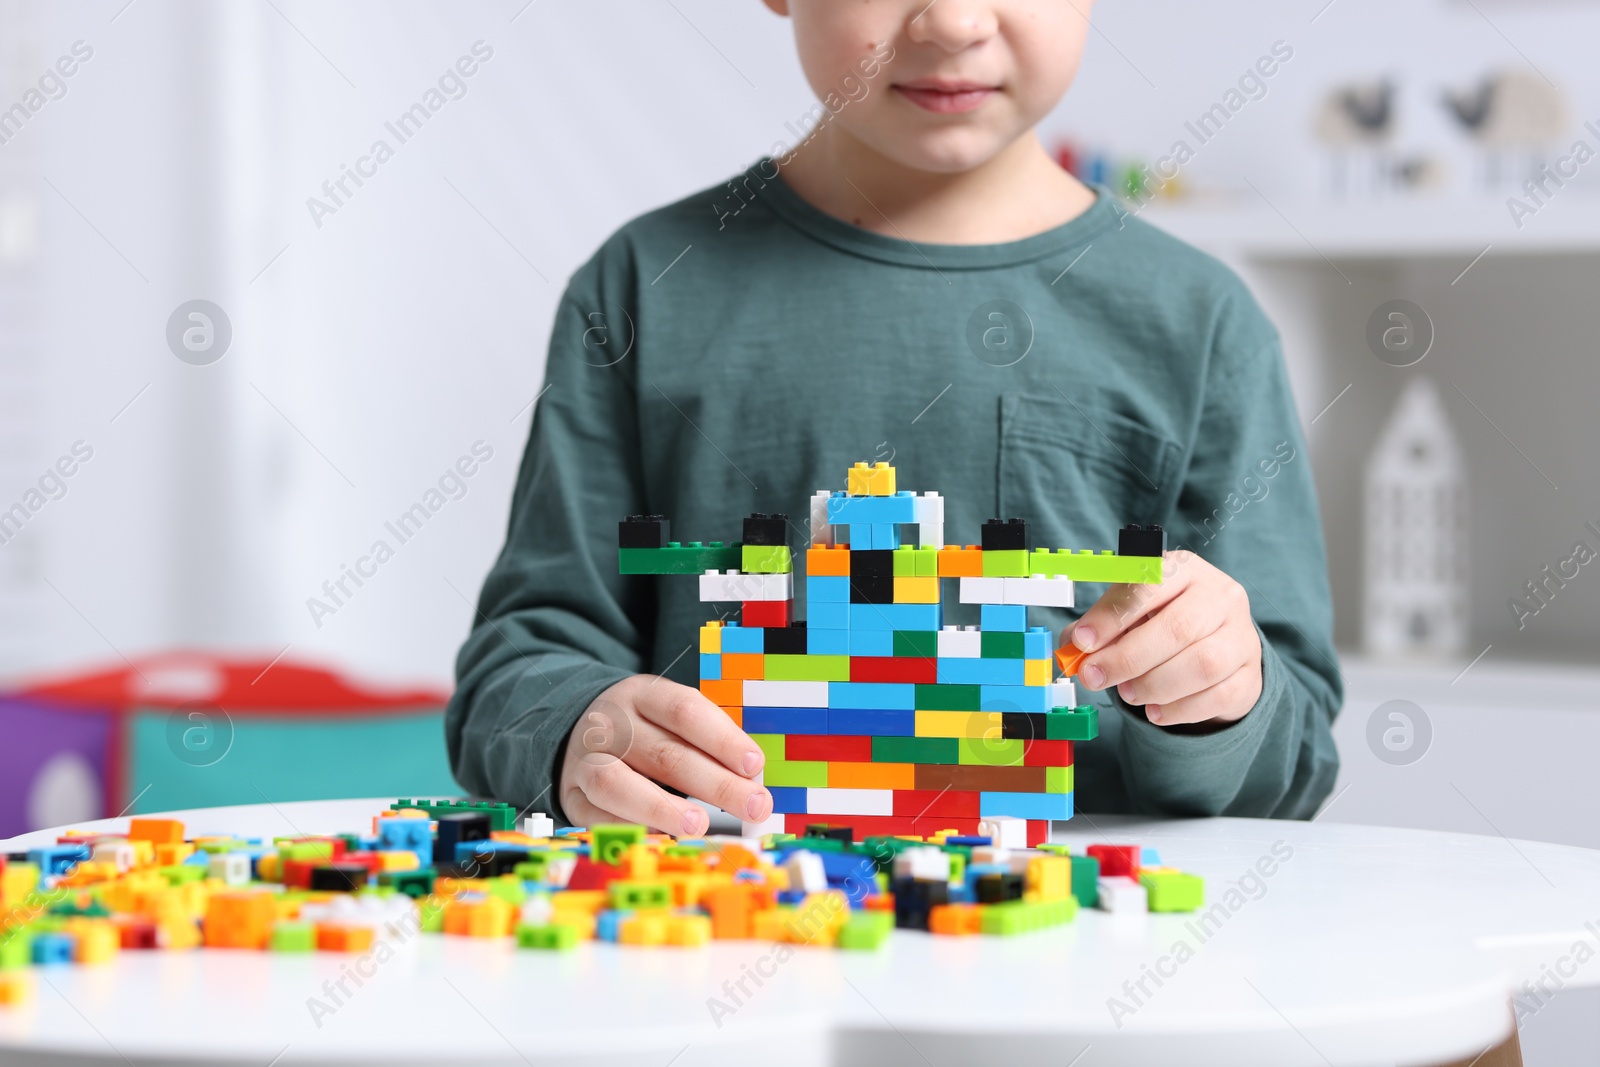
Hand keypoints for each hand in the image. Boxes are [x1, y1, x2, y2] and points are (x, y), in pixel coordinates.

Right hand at [559, 675, 771, 834]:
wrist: (578, 729)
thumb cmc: (643, 729)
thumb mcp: (669, 718)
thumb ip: (706, 745)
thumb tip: (749, 783)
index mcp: (642, 695)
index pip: (684, 711)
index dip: (722, 738)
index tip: (754, 765)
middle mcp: (611, 724)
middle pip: (664, 753)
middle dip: (715, 783)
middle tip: (754, 805)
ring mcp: (585, 760)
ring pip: (617, 783)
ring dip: (662, 807)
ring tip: (700, 825)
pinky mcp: (572, 795)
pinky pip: (594, 816)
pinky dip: (627, 828)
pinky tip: (660, 838)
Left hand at [1069, 551, 1261, 726]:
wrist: (1217, 648)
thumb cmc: (1162, 625)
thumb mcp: (1130, 616)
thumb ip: (1098, 630)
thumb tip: (1071, 650)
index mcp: (1185, 569)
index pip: (1150, 584)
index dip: (1113, 614)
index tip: (1082, 641)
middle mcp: (1220, 596)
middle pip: (1178, 628)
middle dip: (1128, 658)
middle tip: (1095, 677)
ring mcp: (1242, 635)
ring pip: (1203, 664)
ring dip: (1155, 685)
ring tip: (1128, 694)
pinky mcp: (1251, 674)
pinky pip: (1218, 696)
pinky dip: (1179, 709)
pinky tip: (1155, 712)